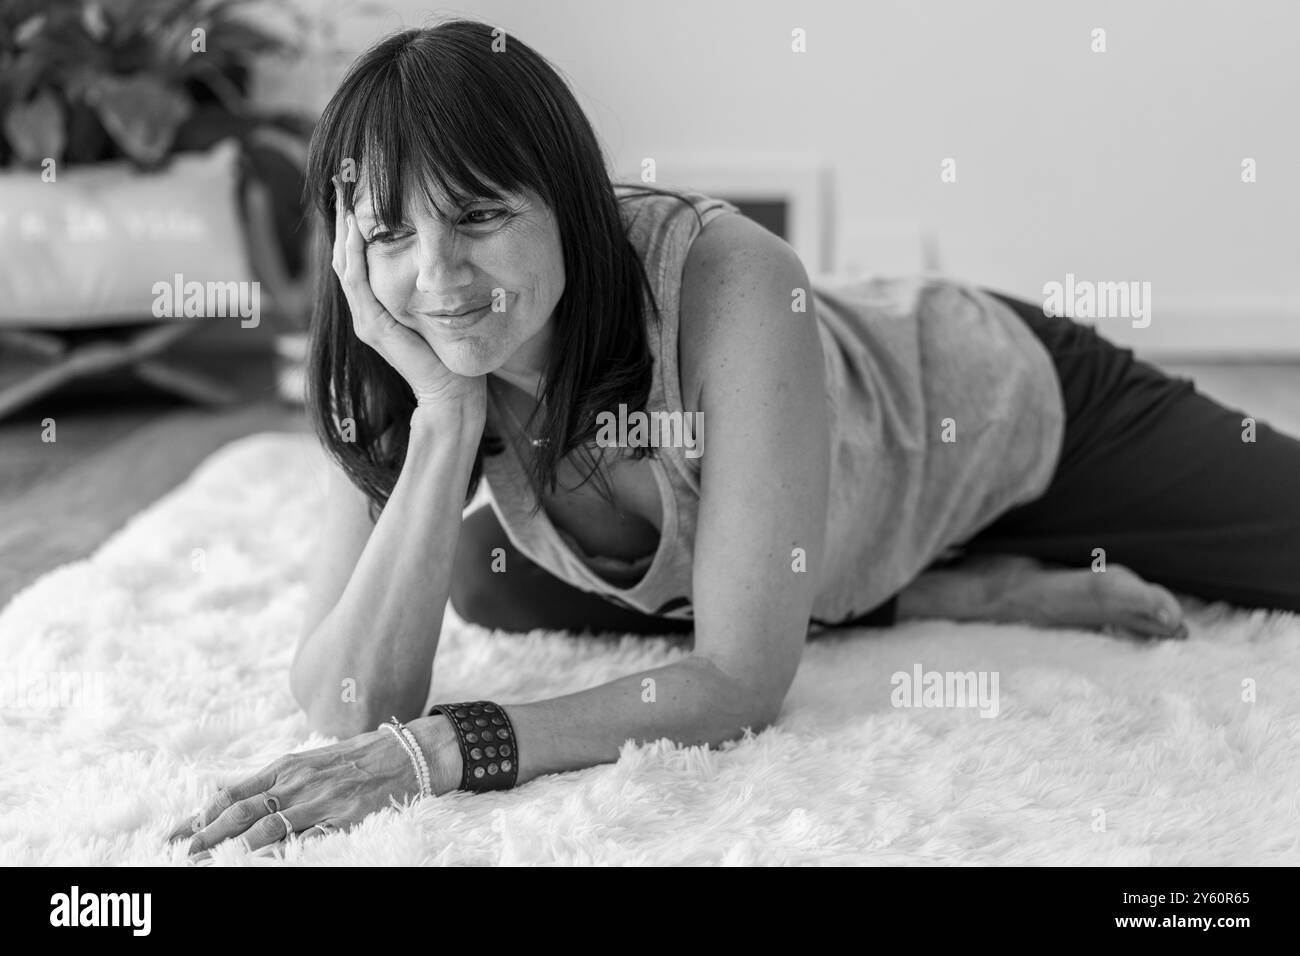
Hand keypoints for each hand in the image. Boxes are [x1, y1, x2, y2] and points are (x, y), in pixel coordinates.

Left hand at [165, 718, 451, 861]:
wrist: (409, 752)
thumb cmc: (362, 756)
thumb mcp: (314, 759)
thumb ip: (280, 778)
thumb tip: (239, 794)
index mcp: (289, 766)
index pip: (235, 792)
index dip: (203, 814)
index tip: (178, 831)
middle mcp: (300, 781)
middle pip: (244, 810)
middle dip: (208, 833)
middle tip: (181, 852)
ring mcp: (322, 800)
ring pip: (268, 825)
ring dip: (235, 844)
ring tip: (209, 859)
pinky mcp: (345, 817)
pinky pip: (308, 837)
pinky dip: (283, 850)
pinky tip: (264, 860)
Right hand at [331, 176, 485, 414]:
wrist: (457, 392)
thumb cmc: (456, 348)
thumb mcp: (446, 301)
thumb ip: (438, 276)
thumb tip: (448, 238)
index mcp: (380, 299)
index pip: (360, 249)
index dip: (357, 216)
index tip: (360, 181)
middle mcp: (367, 306)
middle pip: (346, 250)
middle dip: (344, 213)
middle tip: (343, 176)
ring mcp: (366, 317)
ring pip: (346, 261)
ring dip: (345, 226)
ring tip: (344, 192)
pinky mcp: (373, 327)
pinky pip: (357, 281)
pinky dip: (355, 252)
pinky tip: (358, 226)